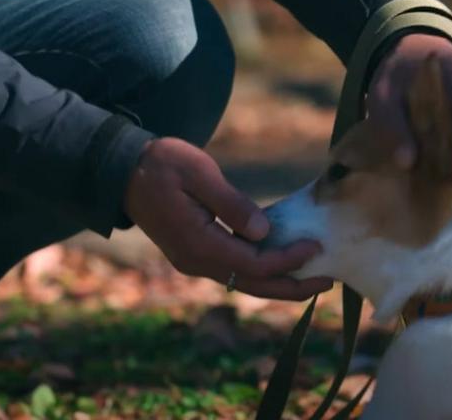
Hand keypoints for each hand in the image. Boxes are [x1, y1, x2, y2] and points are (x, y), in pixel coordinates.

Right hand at [124, 138, 332, 300]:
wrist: (123, 172)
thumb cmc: (162, 165)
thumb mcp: (199, 174)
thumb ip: (231, 204)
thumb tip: (263, 231)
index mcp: (200, 243)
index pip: (255, 262)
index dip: (288, 259)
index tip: (316, 247)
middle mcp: (197, 261)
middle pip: (254, 284)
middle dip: (292, 286)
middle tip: (328, 281)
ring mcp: (194, 261)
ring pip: (245, 282)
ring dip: (279, 284)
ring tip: (313, 278)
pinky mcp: (195, 254)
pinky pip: (235, 271)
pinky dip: (261, 273)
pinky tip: (282, 265)